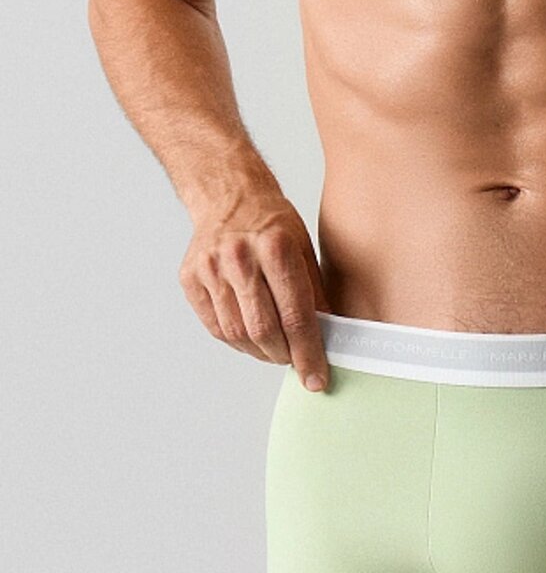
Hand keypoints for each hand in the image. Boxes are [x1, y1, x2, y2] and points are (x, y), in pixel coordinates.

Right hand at [178, 191, 332, 391]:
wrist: (228, 195)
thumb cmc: (272, 222)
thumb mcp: (305, 249)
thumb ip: (315, 293)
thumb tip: (326, 338)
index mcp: (275, 247)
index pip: (296, 315)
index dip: (308, 353)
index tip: (316, 378)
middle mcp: (239, 257)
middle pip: (264, 329)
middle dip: (285, 356)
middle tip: (296, 362)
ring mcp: (210, 268)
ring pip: (237, 333)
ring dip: (261, 352)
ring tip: (276, 351)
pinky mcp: (190, 279)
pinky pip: (216, 327)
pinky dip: (238, 342)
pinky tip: (252, 339)